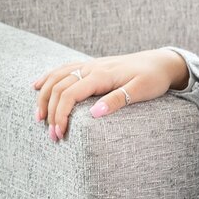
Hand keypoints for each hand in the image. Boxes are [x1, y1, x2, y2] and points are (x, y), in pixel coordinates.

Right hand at [30, 48, 188, 142]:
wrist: (161, 62)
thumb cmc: (153, 78)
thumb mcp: (141, 91)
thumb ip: (117, 100)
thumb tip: (94, 114)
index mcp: (102, 75)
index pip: (70, 94)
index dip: (60, 114)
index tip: (59, 134)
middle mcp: (91, 67)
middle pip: (58, 87)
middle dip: (50, 111)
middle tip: (52, 136)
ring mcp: (90, 65)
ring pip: (56, 77)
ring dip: (44, 96)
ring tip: (39, 117)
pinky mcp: (91, 67)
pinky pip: (63, 69)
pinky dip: (47, 78)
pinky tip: (37, 86)